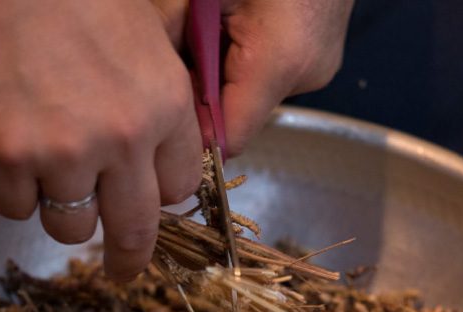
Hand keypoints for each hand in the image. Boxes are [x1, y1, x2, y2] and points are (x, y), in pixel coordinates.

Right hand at [0, 0, 202, 280]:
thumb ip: (167, 109)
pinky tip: (14, 157)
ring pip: (72, 228)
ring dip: (64, 215)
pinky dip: (15, 194)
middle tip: (124, 272)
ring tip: (51, 178)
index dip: (162, 198)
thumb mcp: (152, 47)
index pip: (180, 190)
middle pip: (136, 230)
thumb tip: (168, 162)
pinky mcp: (7, 158)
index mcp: (167, 111)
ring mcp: (64, 153)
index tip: (150, 202)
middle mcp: (124, 141)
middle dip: (131, 259)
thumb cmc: (83, 3)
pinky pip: (16, 210)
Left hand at [153, 0, 353, 155]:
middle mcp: (304, 76)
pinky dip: (245, 60)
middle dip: (203, 91)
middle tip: (183, 49)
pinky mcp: (318, 59)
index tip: (166, 118)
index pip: (229, 137)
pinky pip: (269, 75)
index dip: (194, 135)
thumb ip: (173, 27)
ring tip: (213, 28)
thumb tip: (144, 70)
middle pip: (238, 116)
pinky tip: (237, 25)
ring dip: (224, 73)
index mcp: (279, 61)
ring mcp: (316, 69)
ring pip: (251, 95)